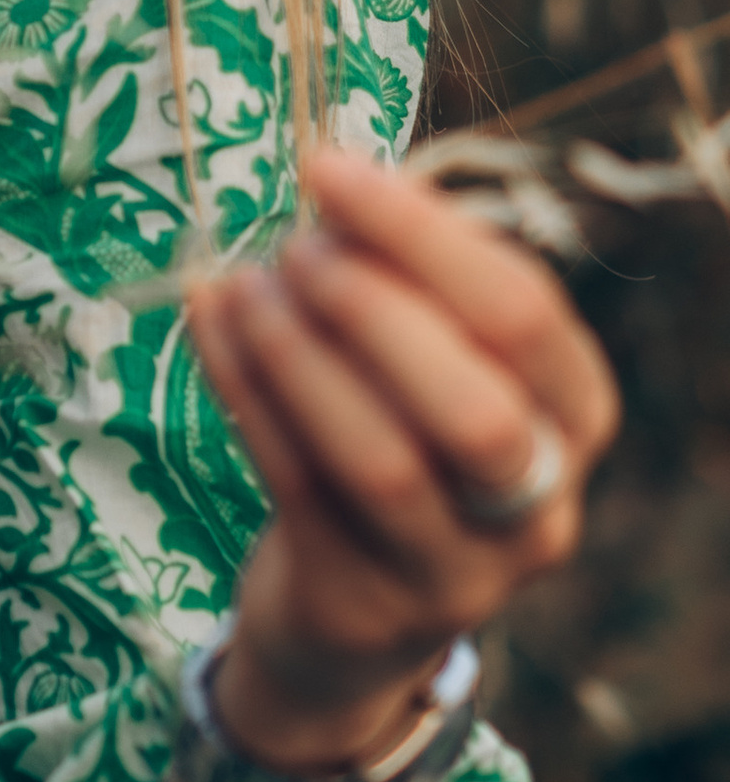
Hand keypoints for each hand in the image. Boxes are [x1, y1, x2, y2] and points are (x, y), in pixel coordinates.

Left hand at [185, 142, 618, 759]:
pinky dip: (244, 390)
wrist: (355, 612)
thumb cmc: (400, 433)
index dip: (423, 235)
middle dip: (373, 309)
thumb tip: (341, 182)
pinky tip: (207, 319)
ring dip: (297, 355)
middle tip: (294, 248)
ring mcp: (456, 574)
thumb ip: (412, 280)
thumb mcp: (436, 360)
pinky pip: (298, 487)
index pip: (525, 316)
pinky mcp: (362, 604)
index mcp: (572, 416)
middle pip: (477, 410)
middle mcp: (538, 508)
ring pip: (383, 463)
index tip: (326, 169)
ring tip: (241, 285)